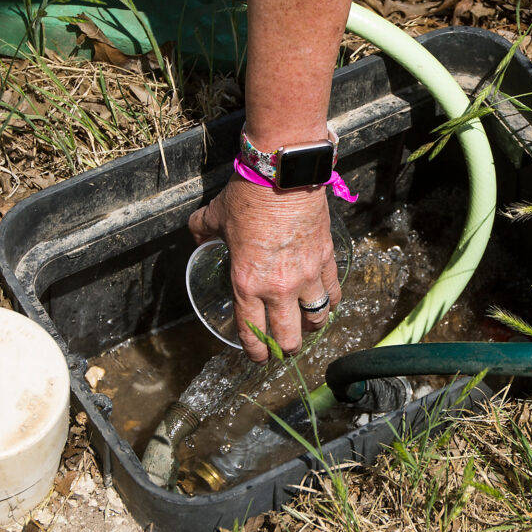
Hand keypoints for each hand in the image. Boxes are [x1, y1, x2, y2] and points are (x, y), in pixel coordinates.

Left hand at [188, 174, 341, 362]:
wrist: (284, 174)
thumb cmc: (248, 196)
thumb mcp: (215, 215)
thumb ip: (203, 231)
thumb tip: (197, 236)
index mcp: (246, 283)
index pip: (251, 331)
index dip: (254, 351)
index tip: (257, 357)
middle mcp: (278, 288)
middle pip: (289, 337)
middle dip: (285, 349)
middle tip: (283, 347)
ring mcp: (306, 276)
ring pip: (316, 319)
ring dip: (310, 327)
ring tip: (306, 325)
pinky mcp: (326, 261)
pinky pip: (333, 293)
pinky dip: (330, 302)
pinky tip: (325, 302)